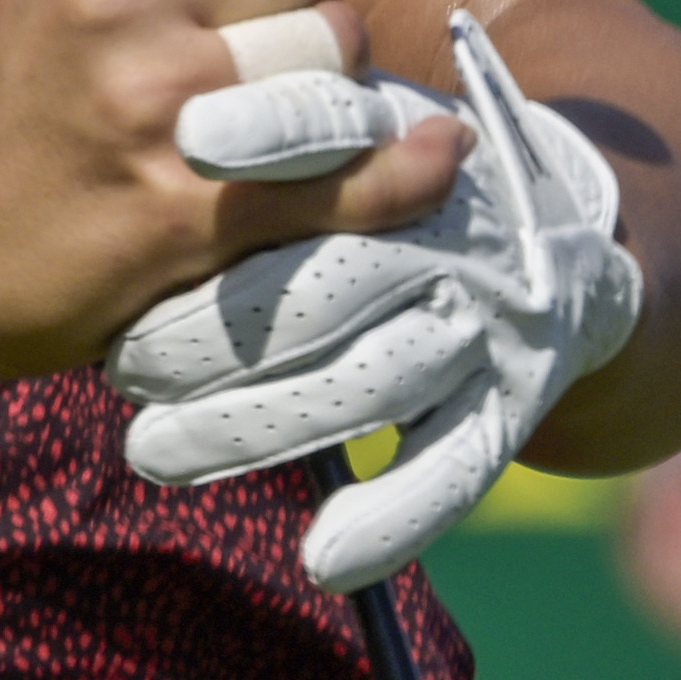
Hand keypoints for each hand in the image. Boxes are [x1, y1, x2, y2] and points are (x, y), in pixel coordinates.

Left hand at [108, 10, 646, 588]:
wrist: (565, 233)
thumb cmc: (401, 173)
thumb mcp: (351, 121)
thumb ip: (274, 126)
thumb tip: (165, 122)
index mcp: (402, 152)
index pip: (327, 133)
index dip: (267, 133)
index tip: (190, 139)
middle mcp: (448, 235)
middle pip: (319, 284)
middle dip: (207, 333)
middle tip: (114, 361)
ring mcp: (485, 322)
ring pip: (364, 383)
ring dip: (254, 427)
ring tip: (151, 454)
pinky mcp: (514, 401)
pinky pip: (452, 468)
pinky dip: (394, 519)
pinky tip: (327, 558)